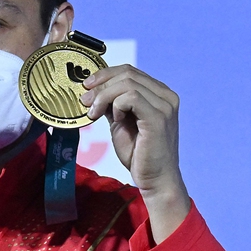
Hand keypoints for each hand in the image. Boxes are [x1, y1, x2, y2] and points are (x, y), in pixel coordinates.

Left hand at [79, 65, 189, 241]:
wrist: (154, 180)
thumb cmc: (138, 154)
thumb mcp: (120, 122)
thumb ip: (112, 104)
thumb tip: (92, 89)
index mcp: (159, 94)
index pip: (129, 71)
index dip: (104, 75)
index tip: (86, 87)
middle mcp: (166, 96)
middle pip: (127, 73)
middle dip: (100, 84)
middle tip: (84, 100)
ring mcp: (165, 106)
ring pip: (127, 83)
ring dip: (103, 95)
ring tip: (93, 112)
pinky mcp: (159, 118)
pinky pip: (131, 97)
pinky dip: (116, 104)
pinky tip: (113, 119)